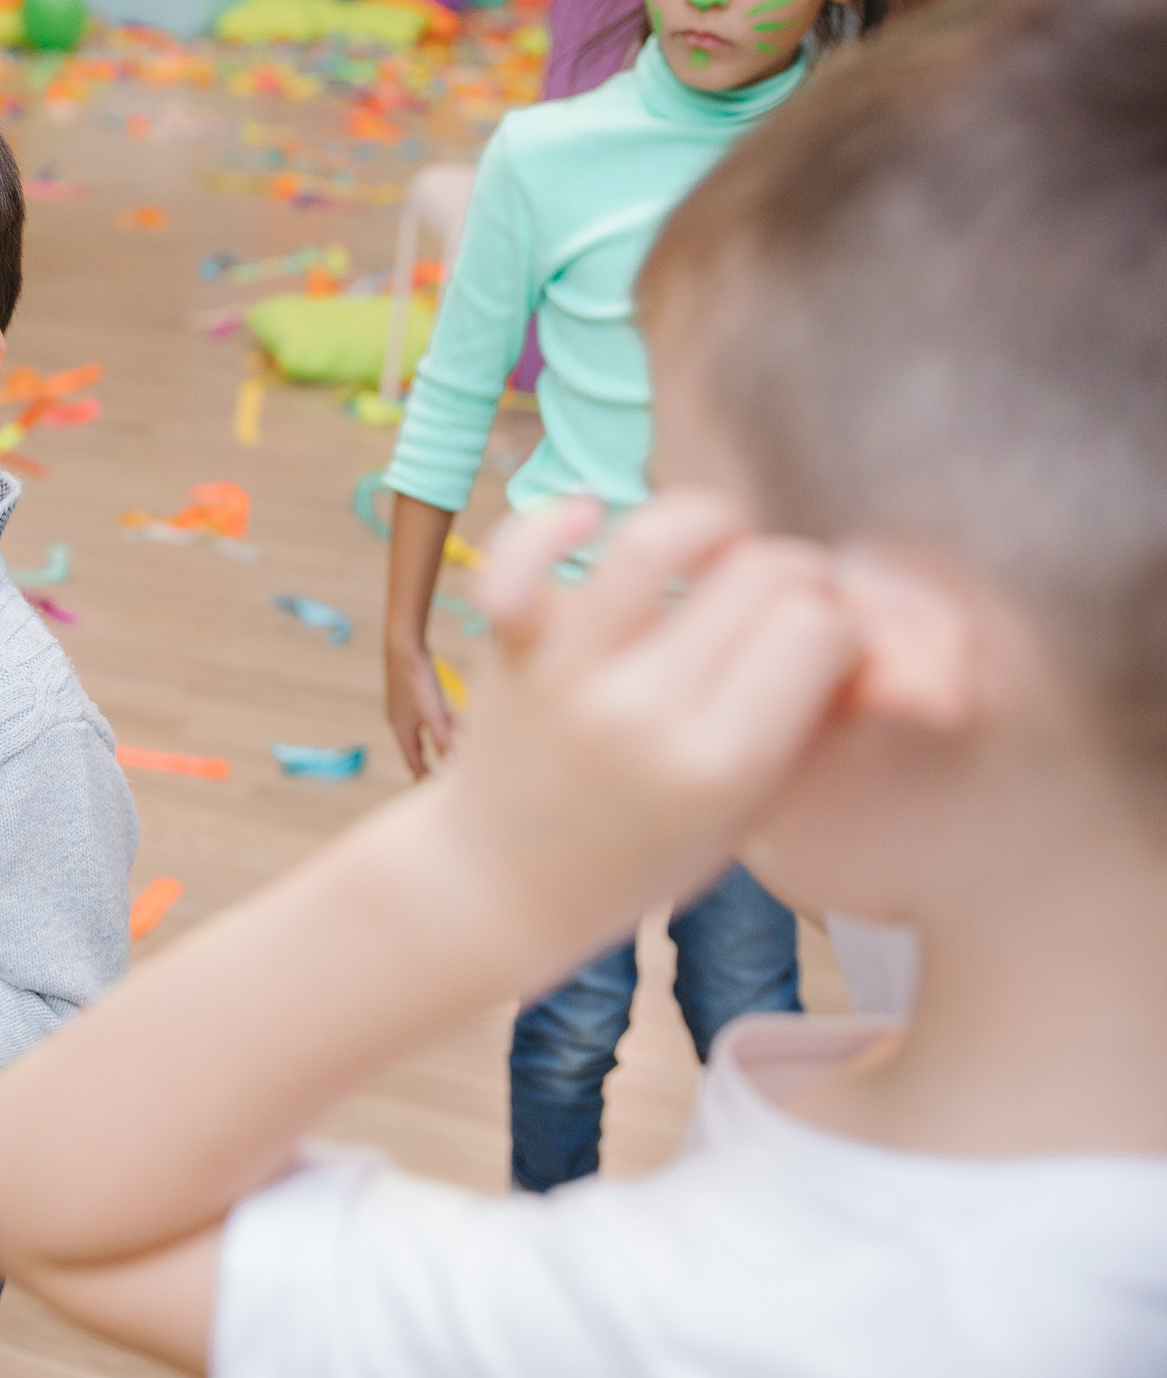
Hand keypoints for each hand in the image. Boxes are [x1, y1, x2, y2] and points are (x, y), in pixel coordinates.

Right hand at [384, 633, 455, 778]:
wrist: (405, 645)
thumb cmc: (416, 678)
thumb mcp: (432, 711)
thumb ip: (441, 737)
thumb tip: (450, 765)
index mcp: (401, 728)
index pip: (412, 761)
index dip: (423, 776)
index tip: (433, 793)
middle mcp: (402, 720)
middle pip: (417, 750)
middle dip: (429, 765)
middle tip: (440, 782)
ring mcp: (409, 707)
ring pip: (427, 732)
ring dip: (440, 744)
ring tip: (455, 757)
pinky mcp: (418, 694)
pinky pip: (433, 716)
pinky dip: (446, 724)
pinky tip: (461, 725)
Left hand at [437, 491, 858, 958]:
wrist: (501, 885)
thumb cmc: (645, 849)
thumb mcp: (750, 809)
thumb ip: (816, 724)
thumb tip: (898, 642)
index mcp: (719, 766)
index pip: (819, 632)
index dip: (843, 623)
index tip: (832, 642)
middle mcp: (642, 712)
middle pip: (756, 576)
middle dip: (797, 573)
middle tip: (791, 599)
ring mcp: (568, 674)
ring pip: (652, 540)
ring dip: (709, 520)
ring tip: (725, 544)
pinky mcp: (509, 648)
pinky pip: (518, 561)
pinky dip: (550, 522)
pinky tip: (592, 515)